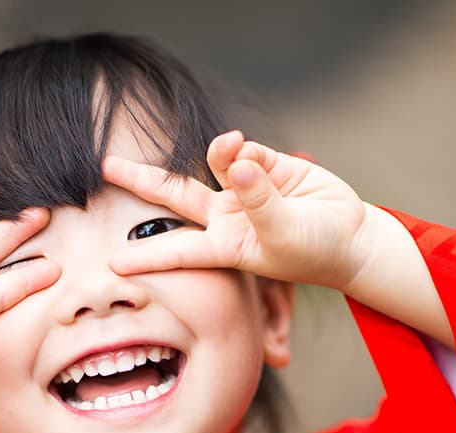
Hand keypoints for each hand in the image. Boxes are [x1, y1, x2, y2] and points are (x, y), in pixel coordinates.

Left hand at [103, 130, 369, 289]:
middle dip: (141, 180)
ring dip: (216, 149)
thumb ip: (259, 200)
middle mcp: (226, 217)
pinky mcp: (264, 165)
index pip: (177, 250)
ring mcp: (242, 190)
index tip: (112, 263)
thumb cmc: (315, 250)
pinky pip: (242, 150)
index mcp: (224, 247)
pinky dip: (243, 147)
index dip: (146, 256)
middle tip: (106, 165)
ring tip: (235, 146)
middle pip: (174, 196)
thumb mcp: (284, 234)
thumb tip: (236, 164)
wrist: (350, 236)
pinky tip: (251, 152)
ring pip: (210, 162)